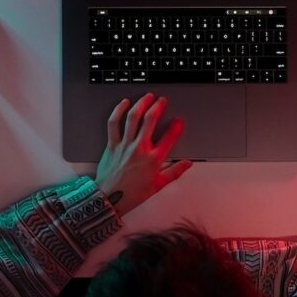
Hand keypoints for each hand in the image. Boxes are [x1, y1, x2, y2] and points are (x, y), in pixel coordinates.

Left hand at [94, 93, 192, 216]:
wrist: (109, 199)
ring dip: (141, 104)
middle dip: (158, 106)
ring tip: (147, 97)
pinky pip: (114, 123)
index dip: (176, 126)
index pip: (169, 137)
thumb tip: (187, 164)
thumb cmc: (132, 194)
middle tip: (162, 101)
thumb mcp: (158, 185)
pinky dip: (118, 111)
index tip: (179, 120)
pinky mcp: (112, 145)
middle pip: (150, 120)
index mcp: (153, 159)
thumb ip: (174, 172)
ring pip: (133, 117)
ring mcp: (125, 145)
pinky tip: (124, 103)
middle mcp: (139, 148)